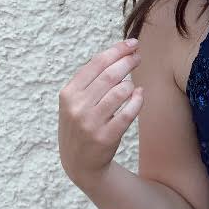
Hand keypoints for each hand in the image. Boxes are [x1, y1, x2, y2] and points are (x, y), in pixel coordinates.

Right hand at [58, 38, 143, 185]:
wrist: (79, 164)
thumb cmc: (80, 126)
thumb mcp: (73, 103)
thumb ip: (89, 81)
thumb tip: (117, 54)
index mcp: (68, 94)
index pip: (96, 64)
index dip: (117, 50)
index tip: (132, 44)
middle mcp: (78, 107)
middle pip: (110, 75)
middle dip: (128, 61)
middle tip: (138, 56)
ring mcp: (91, 123)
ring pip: (121, 92)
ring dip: (131, 84)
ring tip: (132, 84)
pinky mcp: (106, 137)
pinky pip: (128, 113)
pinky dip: (137, 100)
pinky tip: (140, 95)